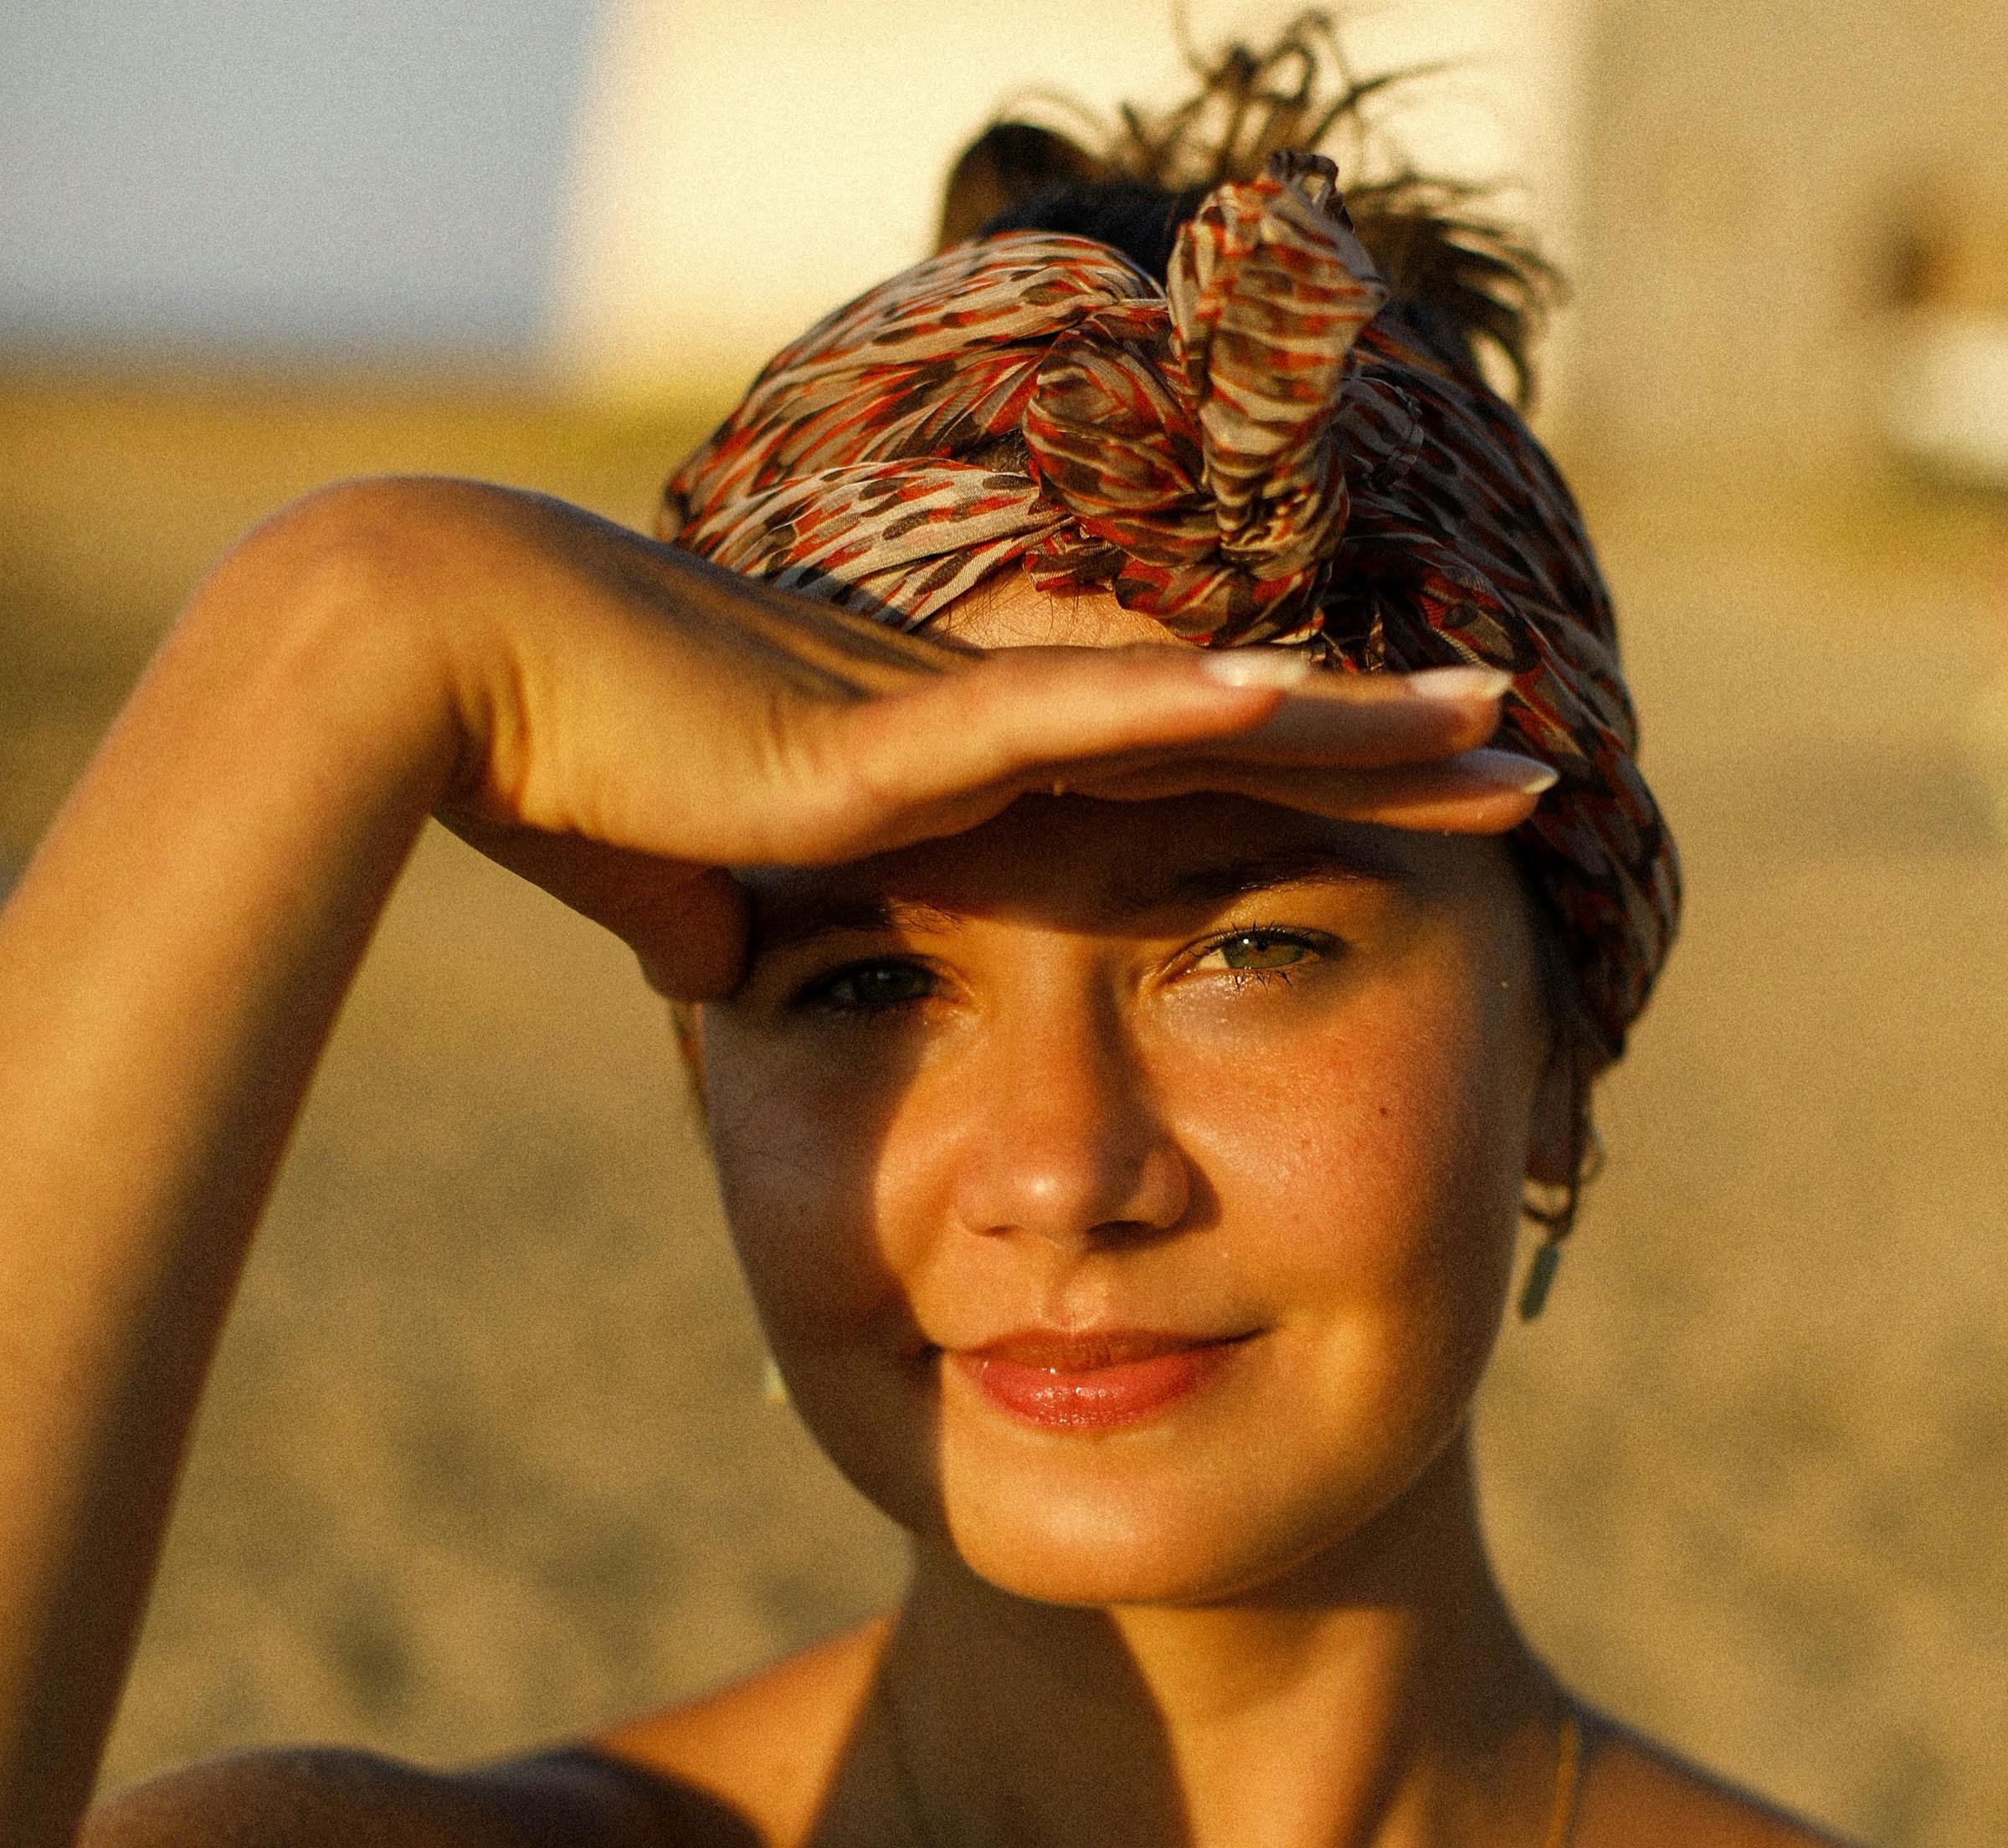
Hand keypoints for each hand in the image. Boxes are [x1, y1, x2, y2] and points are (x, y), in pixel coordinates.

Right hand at [374, 481, 1548, 998]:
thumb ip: (738, 936)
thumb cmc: (558, 775)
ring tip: (1496, 717)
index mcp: (957, 770)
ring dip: (1341, 716)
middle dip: (1381, 747)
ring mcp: (947, 717)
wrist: (452, 675)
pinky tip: (1302, 699)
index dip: (1298, 785)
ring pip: (1192, 705)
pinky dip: (1182, 711)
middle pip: (1229, 730)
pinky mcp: (887, 738)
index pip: (1173, 775)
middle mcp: (982, 722)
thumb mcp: (687, 895)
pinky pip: (1067, 722)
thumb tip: (732, 987)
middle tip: (1530, 752)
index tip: (1415, 809)